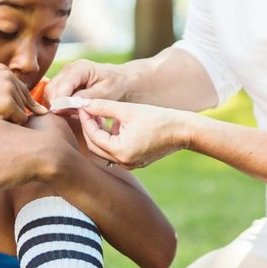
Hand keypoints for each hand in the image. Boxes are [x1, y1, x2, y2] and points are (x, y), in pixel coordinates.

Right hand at [0, 64, 45, 123]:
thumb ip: (4, 93)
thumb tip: (40, 109)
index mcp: (3, 69)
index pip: (20, 91)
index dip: (12, 105)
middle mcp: (9, 75)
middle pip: (24, 101)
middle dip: (15, 112)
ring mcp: (9, 87)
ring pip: (24, 111)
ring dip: (13, 119)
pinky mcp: (8, 103)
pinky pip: (21, 120)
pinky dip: (12, 126)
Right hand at [43, 59, 130, 106]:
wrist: (120, 80)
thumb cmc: (115, 85)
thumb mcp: (105, 92)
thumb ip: (87, 97)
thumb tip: (70, 103)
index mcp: (80, 68)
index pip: (63, 85)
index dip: (60, 101)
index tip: (62, 114)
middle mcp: (69, 69)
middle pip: (52, 88)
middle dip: (57, 103)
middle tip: (69, 115)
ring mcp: (65, 75)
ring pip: (50, 92)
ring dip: (57, 104)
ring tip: (73, 113)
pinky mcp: (63, 82)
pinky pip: (54, 94)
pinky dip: (59, 104)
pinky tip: (72, 110)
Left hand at [73, 98, 190, 169]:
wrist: (183, 131)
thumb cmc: (158, 118)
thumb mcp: (128, 110)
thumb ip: (103, 107)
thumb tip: (83, 103)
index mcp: (121, 151)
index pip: (93, 136)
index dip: (85, 120)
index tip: (83, 106)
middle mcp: (123, 162)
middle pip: (95, 146)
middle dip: (90, 128)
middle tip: (88, 111)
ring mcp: (129, 164)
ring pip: (104, 150)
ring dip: (99, 133)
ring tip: (101, 115)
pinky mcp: (134, 162)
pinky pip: (115, 152)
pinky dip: (111, 139)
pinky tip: (115, 124)